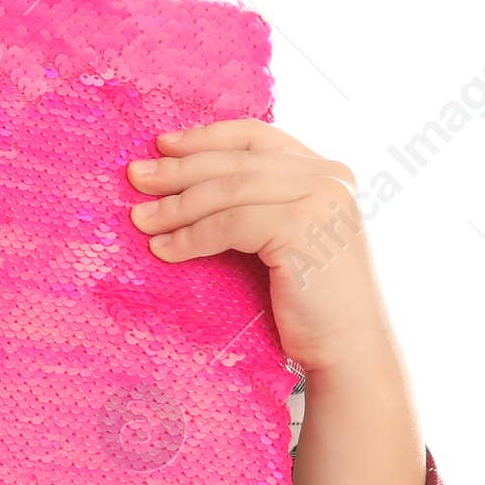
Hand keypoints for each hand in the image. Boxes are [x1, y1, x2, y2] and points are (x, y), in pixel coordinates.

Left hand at [125, 119, 388, 374]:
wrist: (348, 349)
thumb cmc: (309, 299)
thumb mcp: (285, 235)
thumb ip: (258, 200)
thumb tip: (180, 177)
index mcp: (325, 171)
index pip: (255, 136)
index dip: (205, 137)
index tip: (162, 145)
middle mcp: (328, 177)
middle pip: (235, 162)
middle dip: (179, 169)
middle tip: (136, 178)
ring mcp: (320, 200)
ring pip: (228, 191)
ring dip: (177, 206)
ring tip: (141, 219)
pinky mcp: (302, 229)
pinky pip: (229, 224)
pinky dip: (191, 236)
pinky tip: (164, 250)